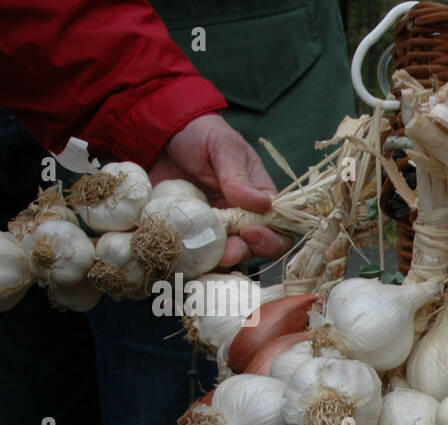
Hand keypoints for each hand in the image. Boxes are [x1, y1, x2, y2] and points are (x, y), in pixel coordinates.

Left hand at [149, 113, 292, 266]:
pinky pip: (198, 253)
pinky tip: (188, 259)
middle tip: (226, 253)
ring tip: (204, 256)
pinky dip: (195, 261)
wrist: (162, 134)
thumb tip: (263, 204)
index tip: (249, 232)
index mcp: (259, 199)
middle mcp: (241, 218)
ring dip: (218, 261)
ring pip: (226, 256)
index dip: (270, 238)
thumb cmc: (201, 135)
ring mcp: (216, 228)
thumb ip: (238, 176)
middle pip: (254, 249)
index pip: (279, 229)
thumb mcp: (223, 147)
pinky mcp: (191, 232)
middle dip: (243, 253)